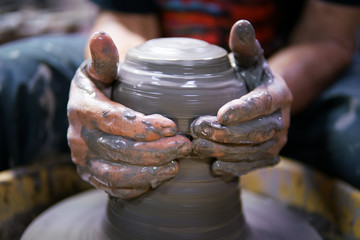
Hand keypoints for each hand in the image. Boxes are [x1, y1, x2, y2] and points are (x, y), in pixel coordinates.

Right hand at [67, 32, 190, 198]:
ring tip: (176, 166)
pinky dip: (137, 187)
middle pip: (118, 151)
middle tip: (185, 147)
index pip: (114, 121)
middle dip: (155, 152)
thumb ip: (103, 58)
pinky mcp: (90, 175)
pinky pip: (112, 188)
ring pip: (115, 175)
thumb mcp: (100, 70)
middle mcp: (79, 138)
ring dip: (149, 173)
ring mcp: (84, 160)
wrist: (86, 111)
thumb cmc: (101, 87)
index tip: (173, 126)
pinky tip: (158, 179)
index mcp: (82, 108)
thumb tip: (102, 36)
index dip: (144, 126)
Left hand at [191, 20, 291, 176]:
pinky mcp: (268, 157)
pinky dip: (234, 169)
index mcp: (278, 94)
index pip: (263, 103)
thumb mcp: (249, 60)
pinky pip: (253, 166)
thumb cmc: (251, 77)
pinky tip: (215, 168)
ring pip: (254, 152)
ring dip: (225, 152)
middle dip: (226, 133)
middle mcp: (282, 121)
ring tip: (198, 147)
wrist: (265, 102)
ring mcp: (277, 142)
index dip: (244, 109)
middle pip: (257, 131)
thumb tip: (240, 25)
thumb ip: (245, 46)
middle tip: (197, 129)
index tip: (220, 113)